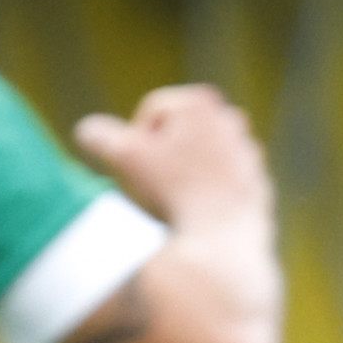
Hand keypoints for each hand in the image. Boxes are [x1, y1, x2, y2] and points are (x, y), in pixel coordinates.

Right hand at [72, 85, 267, 225]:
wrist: (221, 241)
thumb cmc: (173, 191)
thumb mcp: (126, 158)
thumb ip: (101, 137)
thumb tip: (85, 131)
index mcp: (201, 101)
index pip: (151, 112)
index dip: (134, 140)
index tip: (136, 168)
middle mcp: (232, 119)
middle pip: (177, 135)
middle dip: (161, 156)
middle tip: (154, 186)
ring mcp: (249, 153)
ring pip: (198, 161)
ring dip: (182, 177)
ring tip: (175, 203)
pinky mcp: (258, 185)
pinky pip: (219, 187)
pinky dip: (206, 198)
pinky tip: (197, 216)